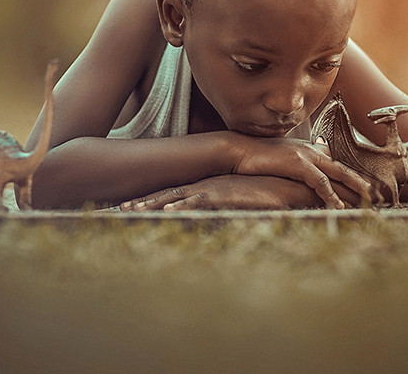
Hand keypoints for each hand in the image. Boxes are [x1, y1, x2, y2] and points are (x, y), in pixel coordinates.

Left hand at [121, 175, 309, 210]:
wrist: (286, 185)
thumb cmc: (266, 196)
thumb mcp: (239, 204)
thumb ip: (225, 210)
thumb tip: (215, 220)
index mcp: (206, 188)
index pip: (173, 194)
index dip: (152, 200)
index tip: (132, 206)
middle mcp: (204, 187)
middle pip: (167, 195)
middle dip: (143, 201)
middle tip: (120, 208)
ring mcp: (211, 189)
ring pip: (175, 197)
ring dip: (152, 204)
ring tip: (132, 210)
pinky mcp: (223, 195)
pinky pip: (198, 201)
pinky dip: (182, 206)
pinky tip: (167, 212)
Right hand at [231, 136, 378, 208]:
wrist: (239, 150)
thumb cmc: (258, 159)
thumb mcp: (282, 162)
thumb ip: (296, 169)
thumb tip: (304, 182)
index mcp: (310, 150)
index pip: (338, 165)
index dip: (355, 178)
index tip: (370, 190)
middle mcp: (313, 151)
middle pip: (345, 168)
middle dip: (364, 183)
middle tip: (381, 197)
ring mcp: (307, 156)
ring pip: (339, 174)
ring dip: (356, 189)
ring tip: (369, 202)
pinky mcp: (298, 164)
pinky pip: (321, 182)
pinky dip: (331, 195)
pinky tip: (339, 206)